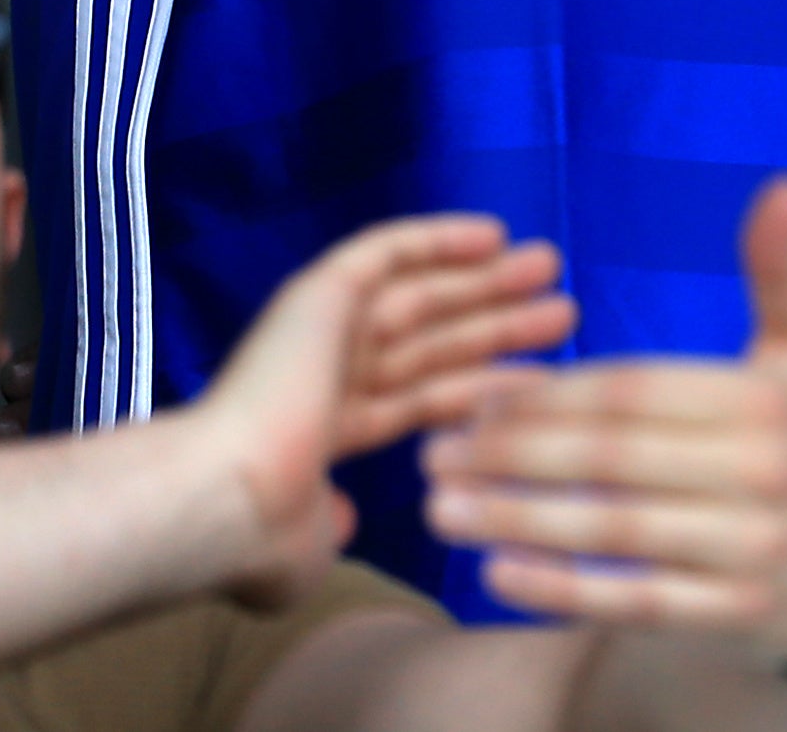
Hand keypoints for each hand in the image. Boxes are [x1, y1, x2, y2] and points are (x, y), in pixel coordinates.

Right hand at [180, 212, 576, 607]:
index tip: (546, 378)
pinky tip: (493, 236)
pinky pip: (384, 252)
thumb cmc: (265, 536)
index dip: (483, 388)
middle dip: (495, 326)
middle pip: (431, 343)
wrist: (222, 497)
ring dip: (483, 281)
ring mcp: (316, 332)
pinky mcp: (314, 294)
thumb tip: (343, 520)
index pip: (422, 401)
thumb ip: (332, 530)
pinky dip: (436, 239)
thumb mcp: (307, 549)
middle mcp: (321, 376)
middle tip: (564, 309)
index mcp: (321, 434)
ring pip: (418, 294)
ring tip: (552, 267)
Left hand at [427, 175, 786, 661]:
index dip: (547, 393)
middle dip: (511, 455)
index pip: (634, 390)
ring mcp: (753, 550)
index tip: (476, 397)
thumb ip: (781, 272)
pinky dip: (558, 592)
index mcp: (769, 398)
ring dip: (513, 520)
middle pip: (611, 460)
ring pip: (611, 532)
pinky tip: (496, 574)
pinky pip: (632, 604)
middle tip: (433, 453)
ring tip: (440, 509)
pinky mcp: (737, 617)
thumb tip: (786, 184)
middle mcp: (765, 472)